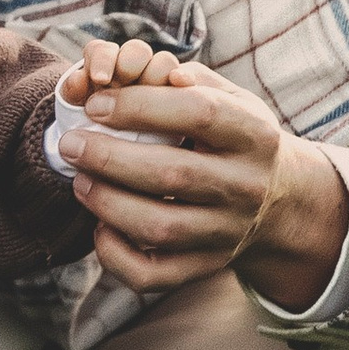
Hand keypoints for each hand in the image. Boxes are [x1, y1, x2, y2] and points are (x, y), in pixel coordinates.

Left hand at [54, 41, 348, 311]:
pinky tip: (100, 228)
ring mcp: (228, 232)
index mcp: (255, 136)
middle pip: (173, 175)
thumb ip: (195, 80)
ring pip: (160, 228)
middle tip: (70, 144)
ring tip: (79, 180)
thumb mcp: (231, 99)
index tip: (95, 105)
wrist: (278, 200)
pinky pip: (155, 275)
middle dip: (109, 158)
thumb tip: (164, 74)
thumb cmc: (234, 137)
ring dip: (108, 204)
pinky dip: (117, 256)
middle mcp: (246, 186)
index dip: (140, 107)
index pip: (199, 114)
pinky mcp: (208, 266)